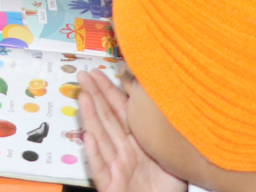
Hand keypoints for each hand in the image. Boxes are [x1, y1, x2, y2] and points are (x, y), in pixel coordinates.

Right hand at [78, 71, 186, 191]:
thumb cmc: (169, 190)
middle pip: (107, 120)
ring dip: (91, 117)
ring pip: (101, 138)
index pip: (122, 112)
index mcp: (139, 143)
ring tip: (83, 96)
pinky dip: (93, 153)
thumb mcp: (172, 155)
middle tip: (83, 75)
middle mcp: (125, 152)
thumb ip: (164, 130)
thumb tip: (164, 100)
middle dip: (94, 96)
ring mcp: (116, 169)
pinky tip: (87, 137)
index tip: (98, 74)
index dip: (109, 92)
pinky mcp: (110, 186)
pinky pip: (100, 168)